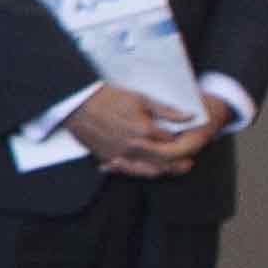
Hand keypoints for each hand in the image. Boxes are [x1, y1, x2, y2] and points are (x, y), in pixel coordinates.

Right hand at [67, 82, 207, 177]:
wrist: (77, 104)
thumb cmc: (109, 97)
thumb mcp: (141, 99)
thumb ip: (167, 111)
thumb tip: (189, 116)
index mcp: (144, 130)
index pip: (171, 142)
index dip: (182, 142)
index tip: (186, 141)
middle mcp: (133, 146)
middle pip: (162, 161)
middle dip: (177, 162)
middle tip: (188, 162)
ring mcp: (119, 154)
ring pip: (146, 170)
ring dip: (160, 171)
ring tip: (170, 168)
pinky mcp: (106, 157)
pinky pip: (126, 170)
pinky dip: (137, 170)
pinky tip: (144, 168)